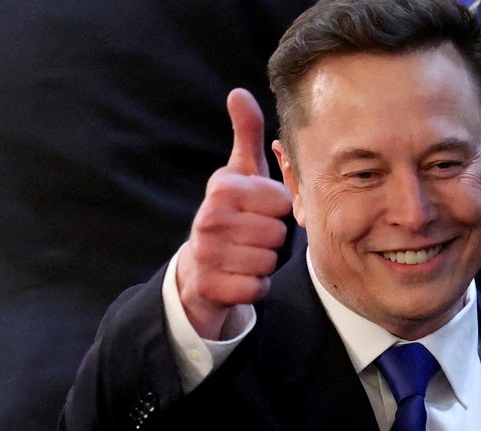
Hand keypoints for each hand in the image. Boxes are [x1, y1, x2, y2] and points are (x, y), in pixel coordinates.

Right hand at [176, 88, 293, 339]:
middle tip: (251, 237)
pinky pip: (257, 288)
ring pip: (270, 262)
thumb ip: (247, 134)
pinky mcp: (210, 287)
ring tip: (245, 255)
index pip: (283, 202)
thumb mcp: (240, 174)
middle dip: (272, 239)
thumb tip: (240, 92)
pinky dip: (255, 286)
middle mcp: (209, 218)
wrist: (197, 268)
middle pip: (279, 234)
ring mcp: (206, 254)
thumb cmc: (231, 215)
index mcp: (222, 188)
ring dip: (264, 263)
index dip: (278, 211)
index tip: (258, 211)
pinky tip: (239, 276)